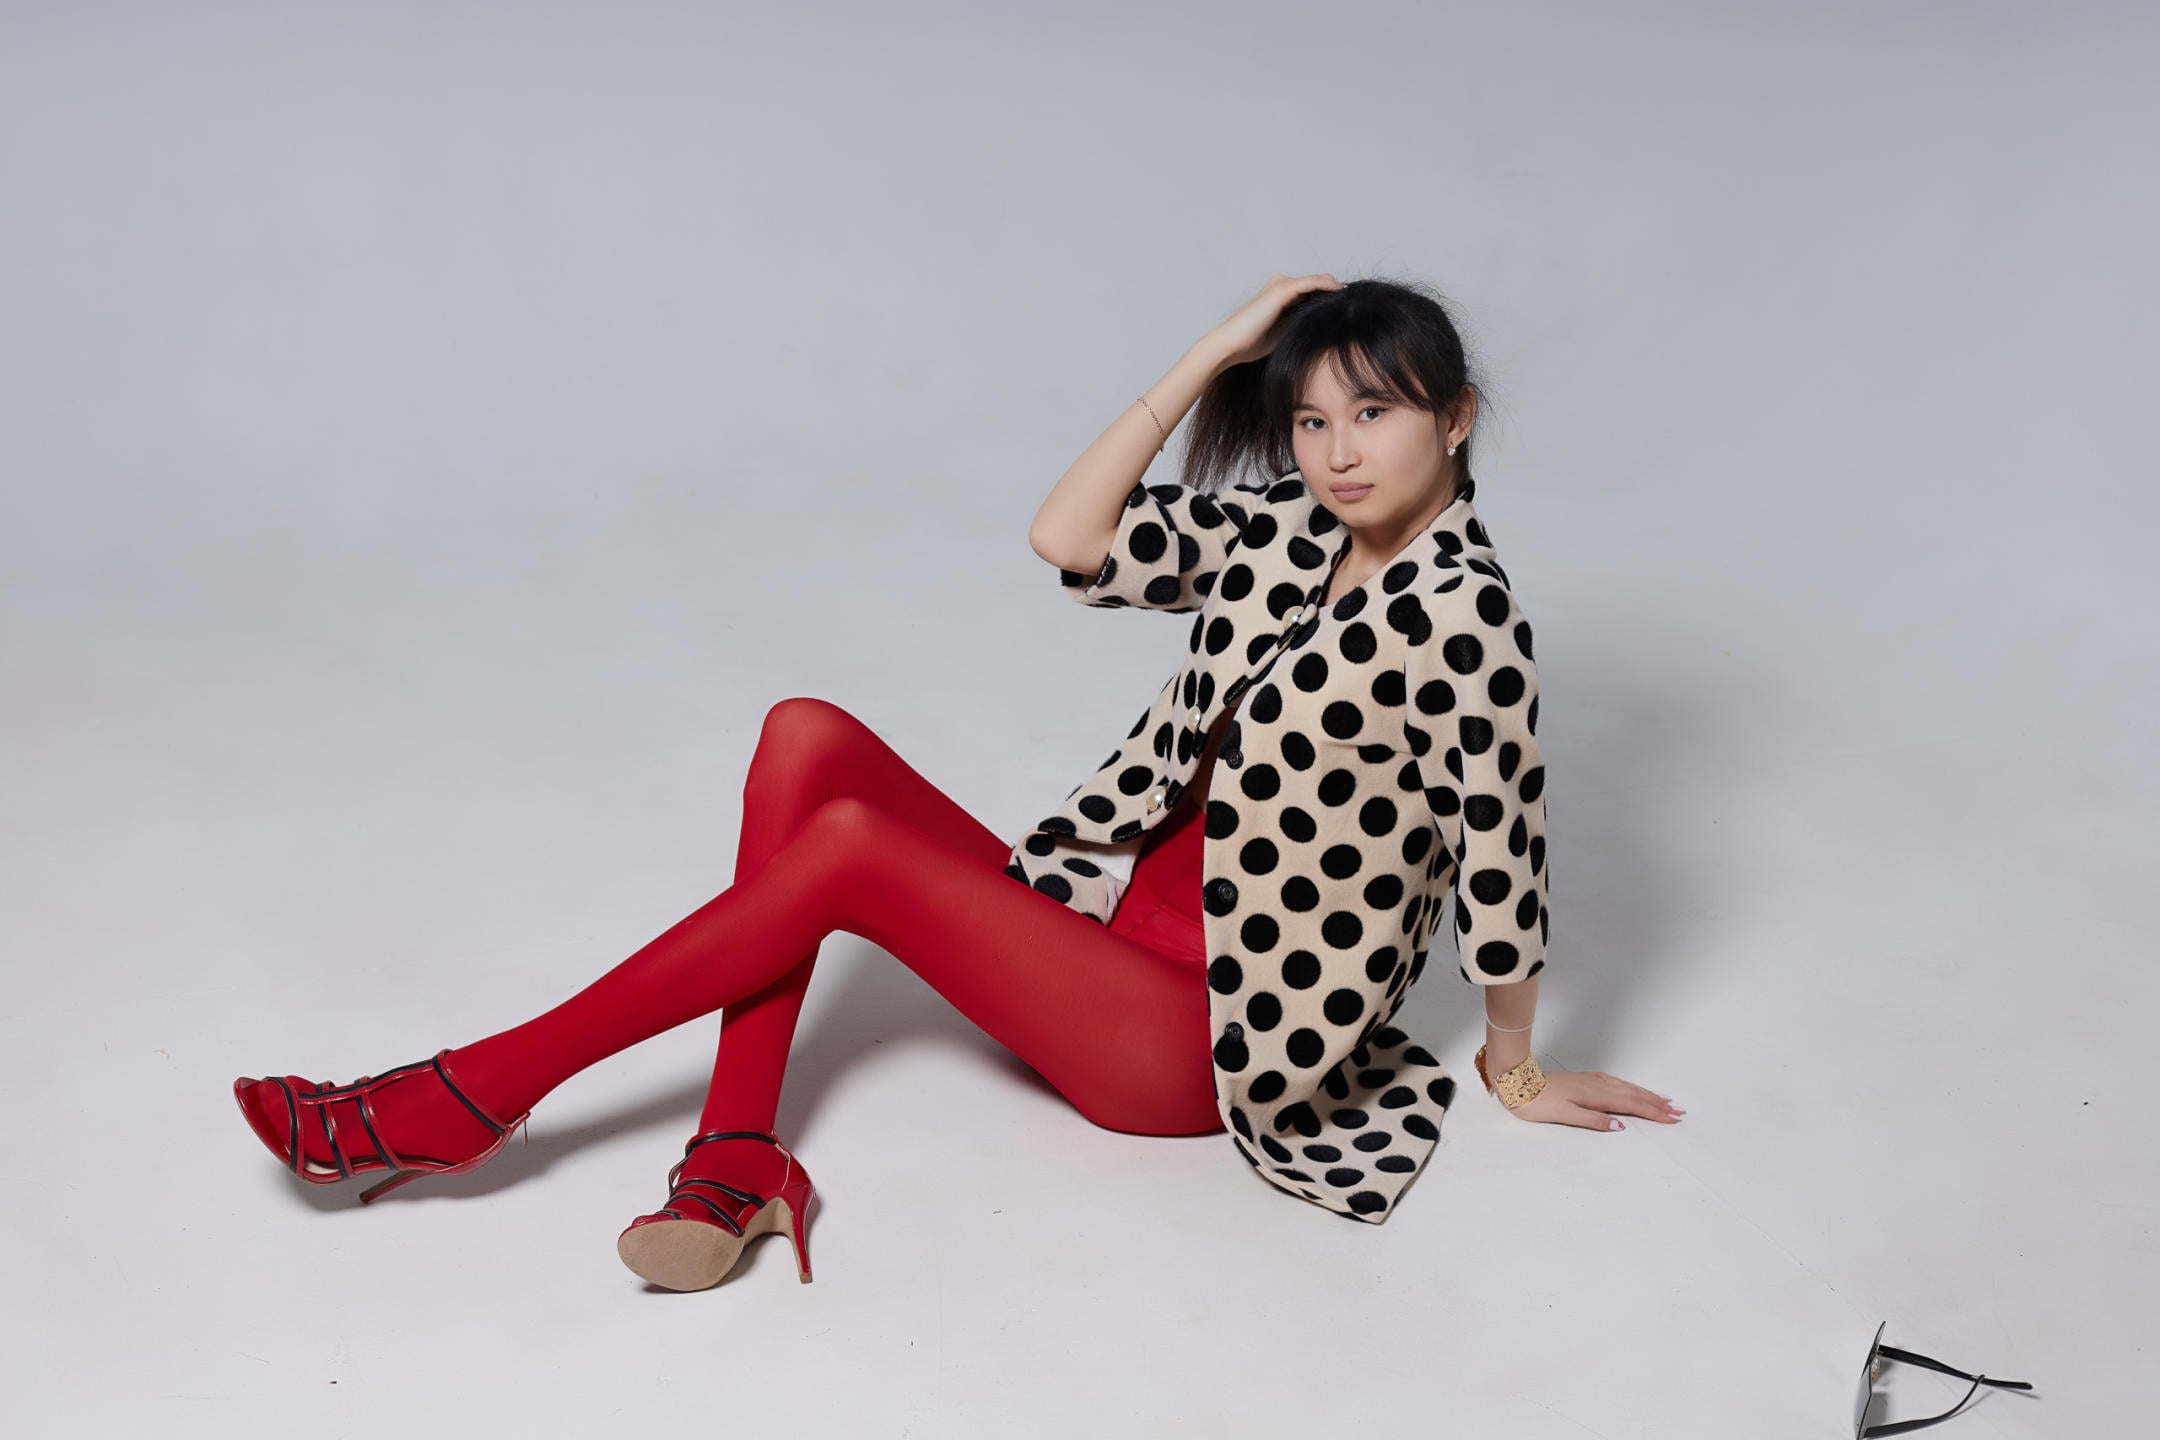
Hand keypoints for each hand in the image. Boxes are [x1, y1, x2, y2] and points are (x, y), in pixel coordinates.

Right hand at [1202, 272, 1344, 369]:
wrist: (1231, 344)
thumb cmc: (1252, 343)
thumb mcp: (1284, 332)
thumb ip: (1300, 324)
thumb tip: (1324, 326)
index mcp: (1281, 294)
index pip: (1313, 291)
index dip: (1330, 298)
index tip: (1346, 308)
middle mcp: (1282, 284)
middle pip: (1317, 285)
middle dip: (1335, 294)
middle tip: (1354, 305)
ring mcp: (1282, 284)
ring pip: (1317, 282)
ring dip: (1334, 290)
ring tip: (1352, 301)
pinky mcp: (1283, 289)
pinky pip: (1313, 283)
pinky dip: (1329, 286)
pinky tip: (1341, 294)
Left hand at [1501, 1066, 1683, 1130]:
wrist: (1519, 1082)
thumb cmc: (1538, 1102)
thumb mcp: (1564, 1116)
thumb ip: (1593, 1121)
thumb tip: (1621, 1127)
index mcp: (1596, 1096)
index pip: (1632, 1105)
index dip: (1654, 1113)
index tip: (1673, 1119)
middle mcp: (1598, 1085)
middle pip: (1635, 1095)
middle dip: (1658, 1104)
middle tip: (1678, 1112)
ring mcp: (1593, 1080)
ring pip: (1628, 1088)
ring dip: (1648, 1095)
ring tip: (1665, 1101)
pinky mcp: (1586, 1079)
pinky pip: (1618, 1083)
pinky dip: (1632, 1088)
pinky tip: (1635, 1090)